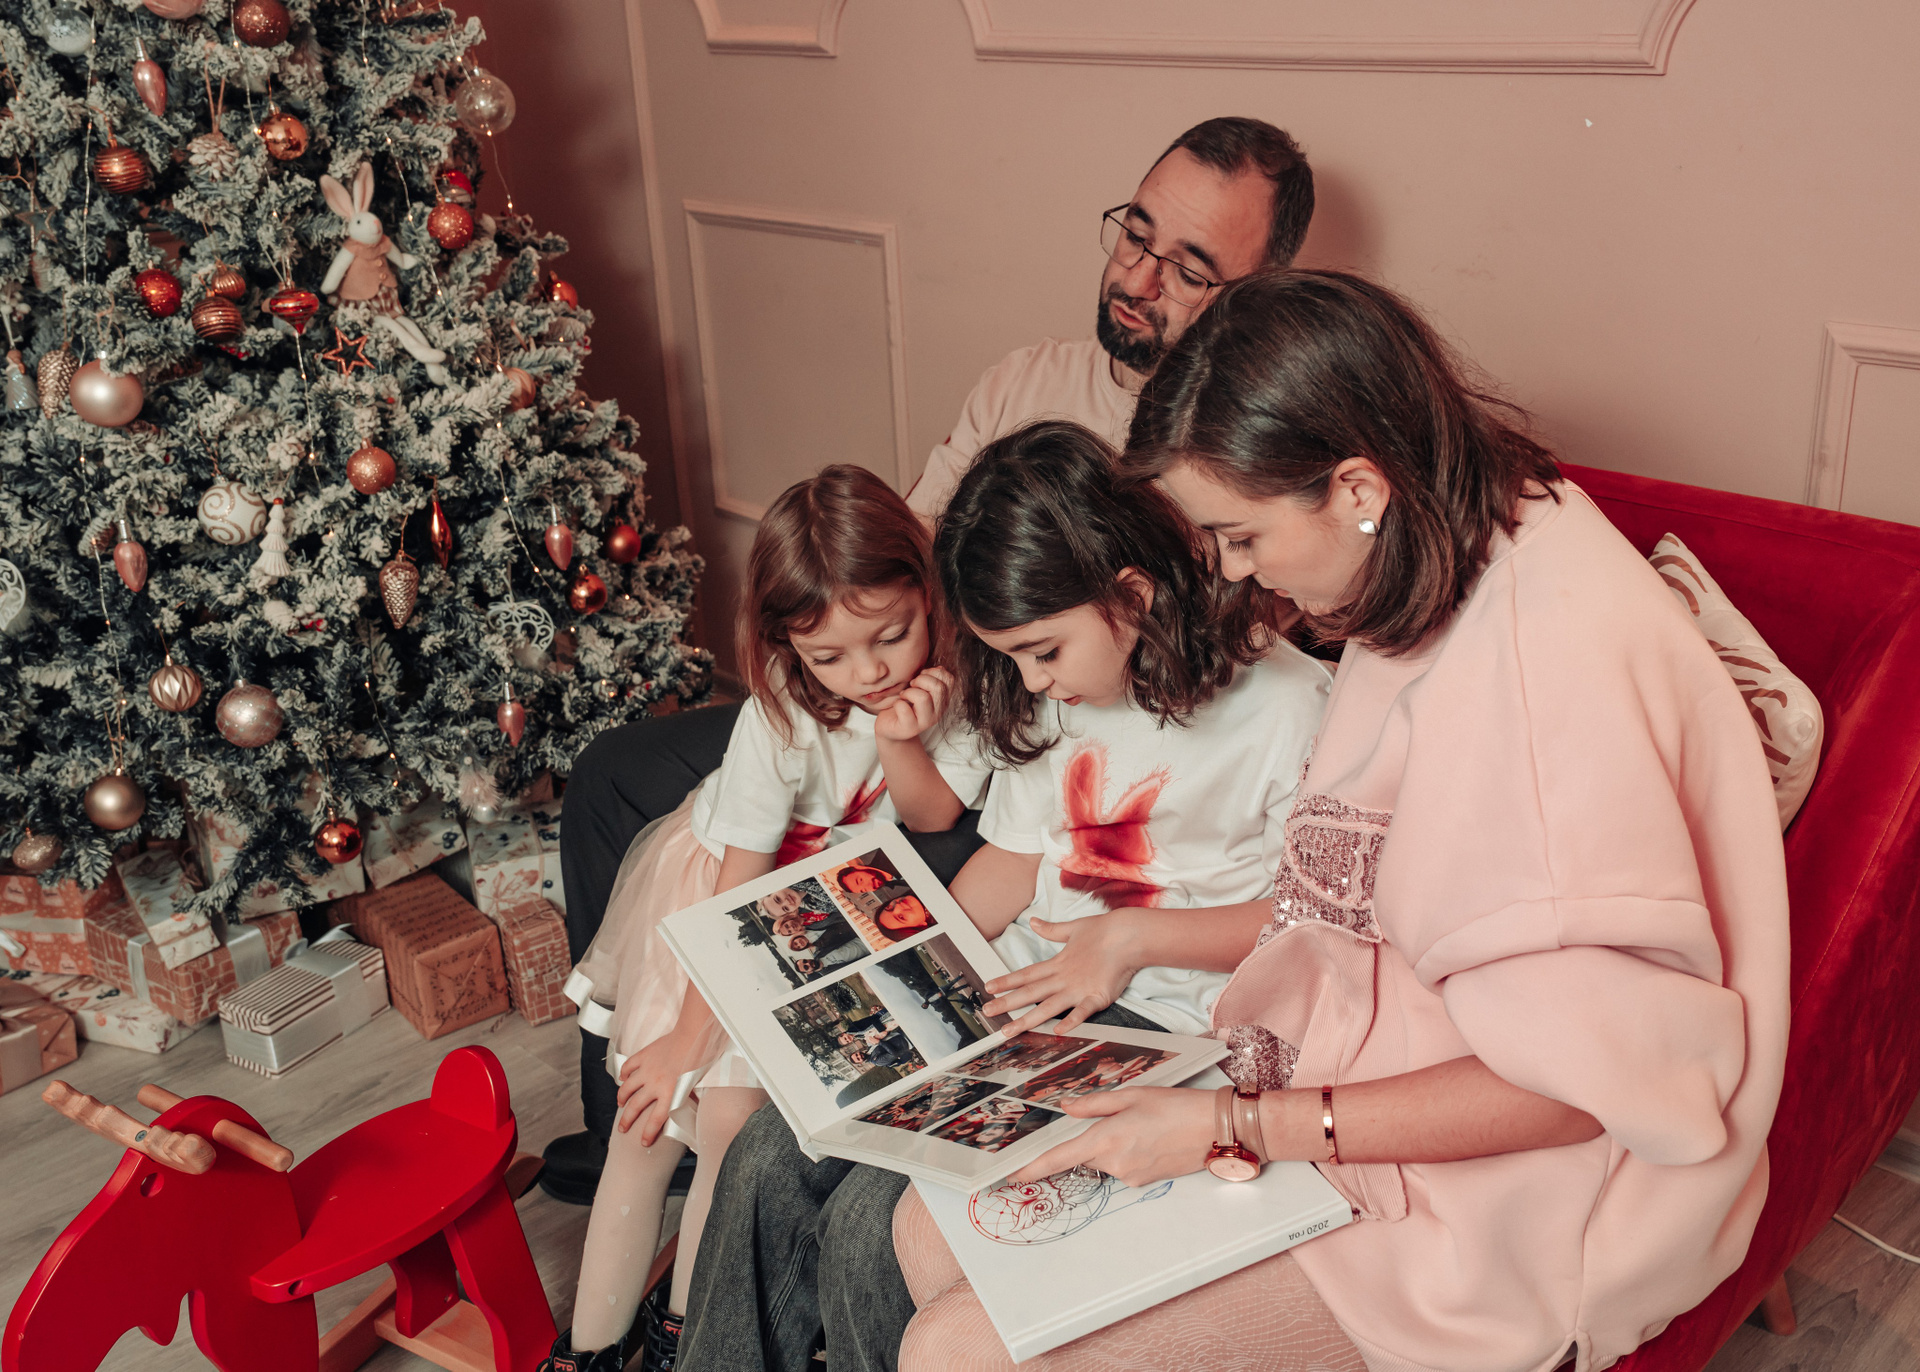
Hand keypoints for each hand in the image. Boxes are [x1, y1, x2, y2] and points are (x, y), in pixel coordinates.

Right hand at [615, 1028, 706, 1144]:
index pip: (655, 1120)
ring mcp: (647, 1070)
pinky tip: (623, 1077)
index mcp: (670, 1093)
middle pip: (635, 1107)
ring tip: (620, 1103)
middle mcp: (655, 1085)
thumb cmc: (700, 1057)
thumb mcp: (696, 1082)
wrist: (693, 1035)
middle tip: (622, 1128)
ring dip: (622, 1098)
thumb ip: (688, 1095)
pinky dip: (624, 1073)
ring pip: (627, 1088)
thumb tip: (691, 1104)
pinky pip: (628, 1067)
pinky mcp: (643, 1056)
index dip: (648, 1133)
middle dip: (627, 1120)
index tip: (643, 1142)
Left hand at [874, 667, 954, 742]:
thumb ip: (930, 678)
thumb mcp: (919, 688)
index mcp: (942, 700)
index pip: (949, 680)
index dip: (934, 672)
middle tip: (911, 685)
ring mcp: (925, 722)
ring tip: (904, 695)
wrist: (891, 726)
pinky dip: (897, 703)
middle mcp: (938, 712)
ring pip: (923, 698)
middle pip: (939, 687)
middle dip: (921, 680)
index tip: (922, 675)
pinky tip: (897, 705)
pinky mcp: (910, 728)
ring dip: (909, 692)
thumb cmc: (904, 703)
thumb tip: (939, 668)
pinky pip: (904, 709)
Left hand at [982, 910, 1142, 1033]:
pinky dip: (1072, 1021)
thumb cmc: (1104, 931)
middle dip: (1007, 1003)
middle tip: (986, 1011)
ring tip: (1009, 1029)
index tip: (989, 988)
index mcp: (1058, 963)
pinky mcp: (1098, 996)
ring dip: (1027, 1019)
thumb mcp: (1073, 928)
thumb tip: (1034, 921)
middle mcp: (1064, 978)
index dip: (1007, 981)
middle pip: (1031, 993)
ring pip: (1048, 1007)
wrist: (1129, 935)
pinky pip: (1082, 1012)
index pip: (1027, 974)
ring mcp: (1079, 988)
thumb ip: (1052, 930)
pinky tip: (1059, 1031)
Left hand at [1013, 1088, 1214, 1187]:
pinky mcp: (1144, 1182)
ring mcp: (1129, 1176)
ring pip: (1105, 1161)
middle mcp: (1114, 1164)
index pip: (1059, 1158)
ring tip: (1141, 1124)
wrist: (1214, 1128)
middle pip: (1084, 1156)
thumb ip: (1094, 1105)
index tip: (1013, 1175)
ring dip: (1112, 1145)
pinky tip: (1149, 1137)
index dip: (1033, 1168)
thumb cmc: (1176, 1106)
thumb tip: (1067, 1108)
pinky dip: (1127, 1152)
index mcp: (1106, 1139)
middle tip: (1118, 1119)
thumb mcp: (1132, 1095)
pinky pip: (1123, 1167)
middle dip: (1090, 1139)